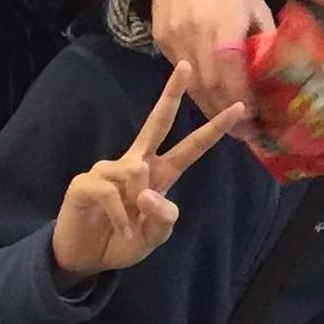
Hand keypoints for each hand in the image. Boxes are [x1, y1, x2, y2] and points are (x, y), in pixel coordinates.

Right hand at [49, 62, 248, 281]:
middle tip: (185, 65)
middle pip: (158, 121)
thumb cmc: (123, 241)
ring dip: (138, 204)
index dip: (213, 129)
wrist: (86, 258)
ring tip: (129, 225)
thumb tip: (148, 191)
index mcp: (159, 174)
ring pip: (137, 172)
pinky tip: (120, 228)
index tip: (237, 108)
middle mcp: (136, 164)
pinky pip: (112, 193)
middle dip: (171, 93)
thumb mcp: (155, 236)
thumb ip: (164, 217)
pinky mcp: (86, 182)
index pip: (190, 147)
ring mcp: (110, 170)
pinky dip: (121, 217)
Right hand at [153, 0, 272, 120]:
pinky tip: (211, 101)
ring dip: (210, 108)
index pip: (230, 71)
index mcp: (223, 22)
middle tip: (247, 134)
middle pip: (209, 85)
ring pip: (191, 85)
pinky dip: (196, 91)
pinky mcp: (160, 40)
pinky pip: (180, 73)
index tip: (256, 118)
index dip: (242, 99)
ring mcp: (173, 38)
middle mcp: (194, 33)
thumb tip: (277, 76)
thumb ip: (263, 40)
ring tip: (230, 126)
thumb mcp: (255, 5)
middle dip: (226, 114)